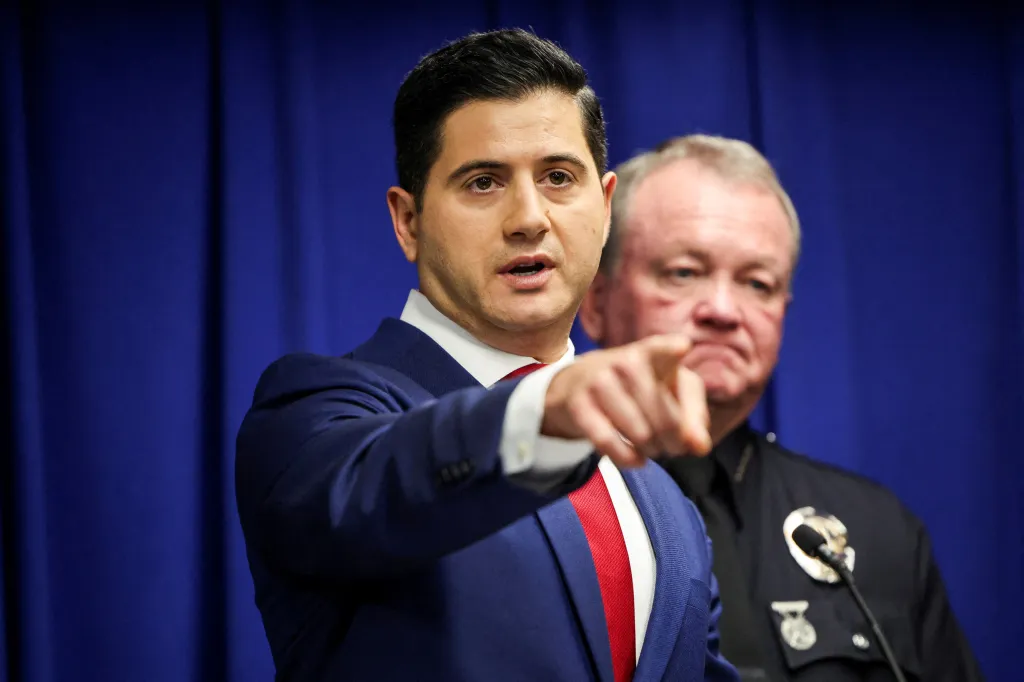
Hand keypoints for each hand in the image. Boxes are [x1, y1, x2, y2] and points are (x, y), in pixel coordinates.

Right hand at [541, 333, 711, 467]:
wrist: (576, 382)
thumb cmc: (635, 387)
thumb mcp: (669, 392)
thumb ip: (693, 417)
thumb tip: (699, 446)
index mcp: (653, 353)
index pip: (662, 348)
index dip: (672, 349)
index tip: (682, 348)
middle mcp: (626, 362)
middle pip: (667, 417)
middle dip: (675, 442)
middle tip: (673, 447)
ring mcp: (600, 382)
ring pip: (640, 434)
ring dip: (652, 450)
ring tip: (652, 449)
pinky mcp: (579, 404)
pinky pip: (608, 442)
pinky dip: (627, 458)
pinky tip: (636, 459)